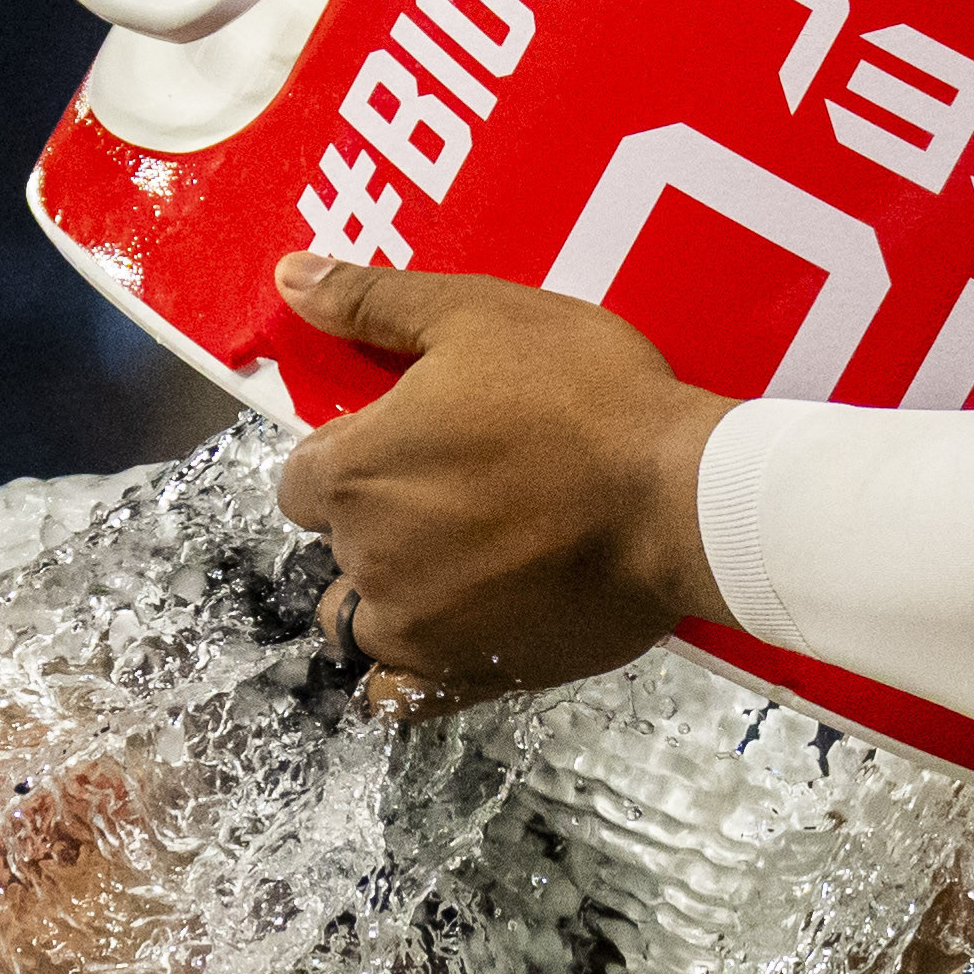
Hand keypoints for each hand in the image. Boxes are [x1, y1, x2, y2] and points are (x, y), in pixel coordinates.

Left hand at [270, 259, 737, 699]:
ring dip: (389, 594)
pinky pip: (400, 695)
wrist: (684, 500)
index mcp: (355, 472)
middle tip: (459, 489)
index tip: (407, 446)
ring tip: (462, 559)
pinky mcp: (467, 677)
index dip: (349, 459)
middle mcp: (368, 558)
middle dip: (378, 521)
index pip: (301, 482)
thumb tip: (290, 278)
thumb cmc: (587, 399)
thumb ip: (372, 303)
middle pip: (338, 547)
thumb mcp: (477, 314)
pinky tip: (444, 637)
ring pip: (360, 620)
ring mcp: (415, 628)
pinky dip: (408, 674)